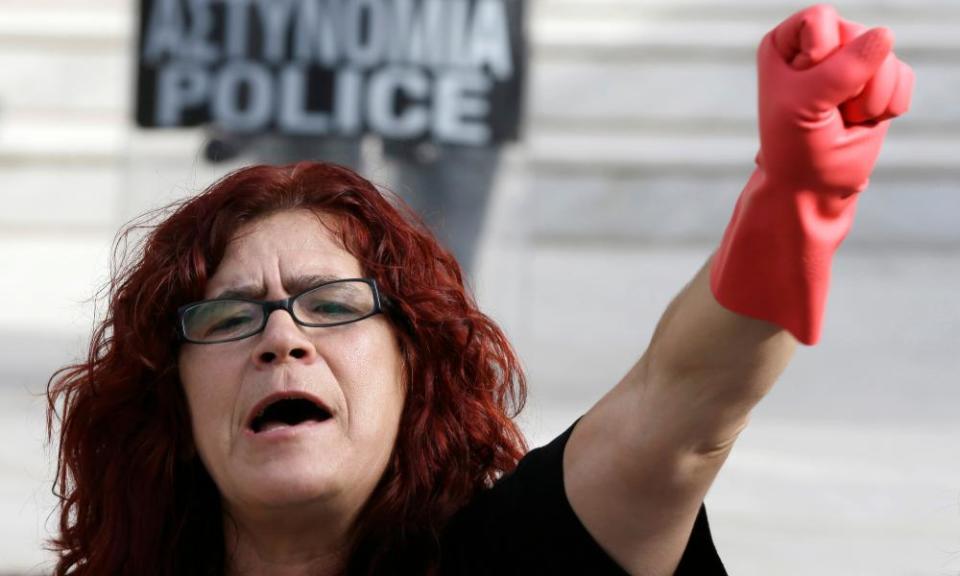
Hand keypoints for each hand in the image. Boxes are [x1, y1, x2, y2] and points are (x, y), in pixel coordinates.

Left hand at [757, 4, 913, 195]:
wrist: (814, 185)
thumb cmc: (796, 147)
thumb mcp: (806, 106)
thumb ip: (842, 70)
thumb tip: (885, 35)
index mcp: (786, 44)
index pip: (820, 18)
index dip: (822, 52)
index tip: (804, 87)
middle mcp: (820, 45)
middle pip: (859, 34)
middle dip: (851, 82)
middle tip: (828, 111)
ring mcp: (853, 61)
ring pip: (887, 57)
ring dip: (871, 99)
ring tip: (844, 118)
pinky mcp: (881, 81)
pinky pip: (904, 76)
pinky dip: (889, 106)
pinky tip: (863, 121)